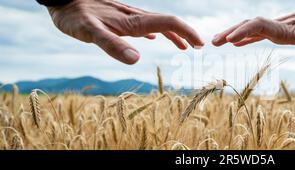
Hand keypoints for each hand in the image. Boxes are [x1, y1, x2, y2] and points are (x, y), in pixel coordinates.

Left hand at [47, 0, 203, 63]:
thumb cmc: (75, 16)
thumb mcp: (91, 32)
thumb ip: (113, 45)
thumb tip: (136, 60)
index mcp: (133, 22)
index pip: (168, 23)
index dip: (186, 32)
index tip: (199, 44)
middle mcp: (135, 17)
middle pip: (168, 22)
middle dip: (186, 34)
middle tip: (199, 47)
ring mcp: (129, 17)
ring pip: (158, 24)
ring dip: (174, 34)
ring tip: (184, 47)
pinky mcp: (121, 18)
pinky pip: (145, 24)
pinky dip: (157, 32)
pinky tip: (153, 38)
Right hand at [212, 0, 294, 58]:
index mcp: (285, 30)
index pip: (260, 26)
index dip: (245, 32)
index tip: (231, 40)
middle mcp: (276, 27)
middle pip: (248, 25)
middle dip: (230, 32)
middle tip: (212, 43)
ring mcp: (274, 28)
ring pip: (249, 28)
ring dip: (232, 33)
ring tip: (215, 42)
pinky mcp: (276, 31)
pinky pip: (255, 33)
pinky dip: (243, 37)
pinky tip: (234, 43)